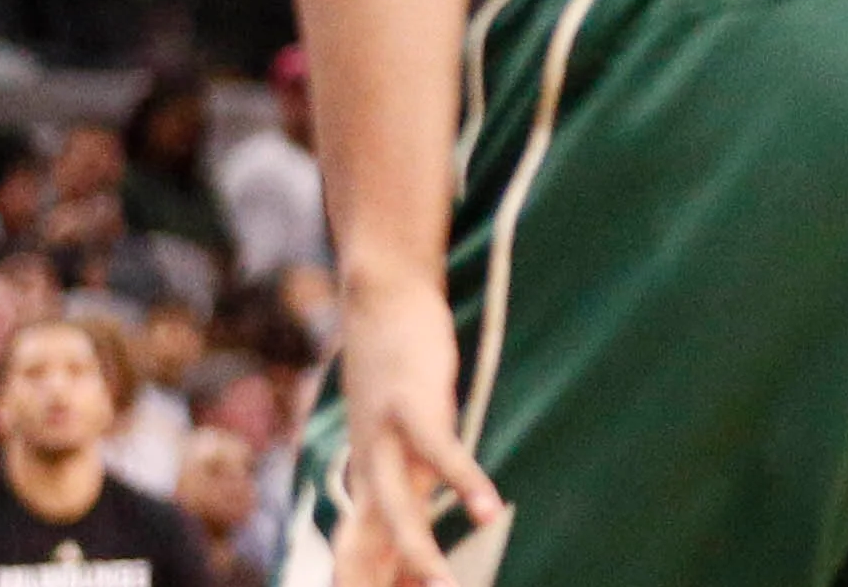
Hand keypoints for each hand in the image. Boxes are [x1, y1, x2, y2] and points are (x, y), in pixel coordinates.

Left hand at [332, 275, 505, 586]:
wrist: (380, 289)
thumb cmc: (396, 358)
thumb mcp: (397, 424)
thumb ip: (409, 468)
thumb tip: (428, 505)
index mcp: (368, 473)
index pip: (357, 553)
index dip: (369, 586)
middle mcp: (370, 463)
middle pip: (366, 548)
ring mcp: (385, 434)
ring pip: (398, 512)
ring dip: (422, 557)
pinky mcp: (412, 400)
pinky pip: (440, 452)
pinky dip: (465, 482)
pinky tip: (490, 510)